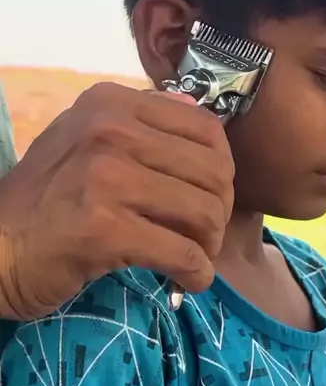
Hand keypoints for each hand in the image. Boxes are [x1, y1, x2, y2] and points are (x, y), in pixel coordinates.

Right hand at [0, 83, 233, 319]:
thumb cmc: (44, 199)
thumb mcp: (84, 139)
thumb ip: (140, 121)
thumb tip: (194, 104)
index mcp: (111, 103)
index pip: (206, 128)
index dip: (221, 170)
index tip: (209, 198)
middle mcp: (110, 130)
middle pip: (214, 172)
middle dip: (220, 212)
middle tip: (204, 237)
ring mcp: (106, 178)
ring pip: (205, 212)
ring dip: (210, 246)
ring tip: (194, 259)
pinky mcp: (103, 229)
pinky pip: (183, 253)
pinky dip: (196, 273)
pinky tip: (186, 281)